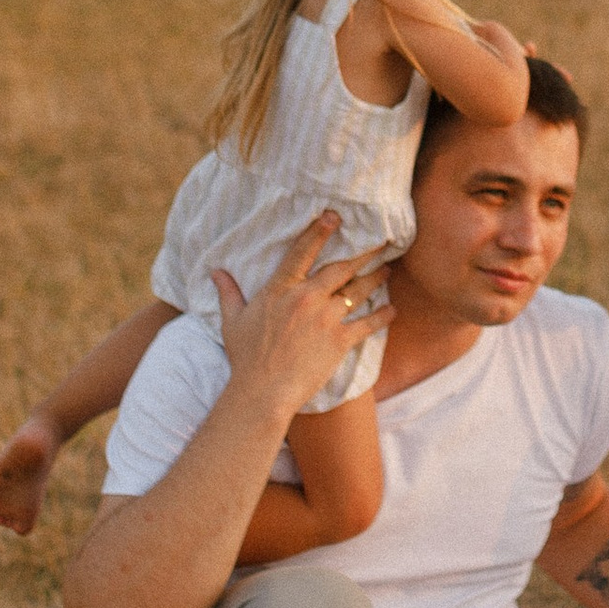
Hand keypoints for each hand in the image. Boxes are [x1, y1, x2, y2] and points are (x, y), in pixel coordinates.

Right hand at [211, 216, 389, 425]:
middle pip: (341, 267)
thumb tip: (215, 272)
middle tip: (380, 241)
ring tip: (387, 270)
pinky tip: (393, 310)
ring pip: (358, 290)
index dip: (320, 231)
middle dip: (363, 252)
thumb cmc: (246, 357)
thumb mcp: (233, 321)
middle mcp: (307, 298)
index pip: (303, 252)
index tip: (335, 216)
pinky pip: (368, 323)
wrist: (262, 391)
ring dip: (376, 278)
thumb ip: (228, 293)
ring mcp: (326, 318)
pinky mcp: (340, 340)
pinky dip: (383, 316)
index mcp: (281, 289)